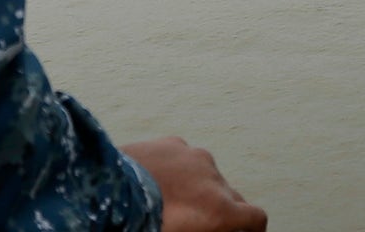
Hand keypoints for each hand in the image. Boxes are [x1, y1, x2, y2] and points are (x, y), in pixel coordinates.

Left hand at [121, 137, 266, 231]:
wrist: (107, 188)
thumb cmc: (145, 223)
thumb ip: (206, 226)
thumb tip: (207, 223)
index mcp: (221, 208)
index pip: (256, 217)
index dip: (254, 228)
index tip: (246, 231)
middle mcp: (214, 179)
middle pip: (233, 196)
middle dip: (225, 209)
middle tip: (204, 219)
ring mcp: (194, 157)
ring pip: (208, 175)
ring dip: (201, 186)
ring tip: (177, 198)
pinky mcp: (173, 143)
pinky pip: (186, 158)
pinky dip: (181, 168)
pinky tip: (161, 179)